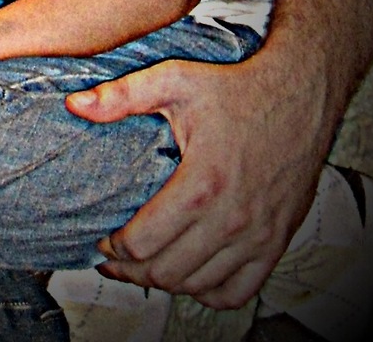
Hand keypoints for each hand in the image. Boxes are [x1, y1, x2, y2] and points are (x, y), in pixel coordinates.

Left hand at [67, 51, 323, 306]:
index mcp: (202, 184)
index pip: (144, 243)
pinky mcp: (275, 243)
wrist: (298, 97)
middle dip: (132, 271)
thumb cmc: (235, 89)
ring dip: (166, 282)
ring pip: (198, 286)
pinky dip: (208, 292)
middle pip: (167, 272)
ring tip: (144, 266)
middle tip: (114, 258)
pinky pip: (237, 292)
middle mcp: (232, 219)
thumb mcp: (175, 80)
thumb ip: (122, 96)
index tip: (104, 235)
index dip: (114, 246)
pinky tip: (190, 273)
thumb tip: (74, 105)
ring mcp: (257, 236)